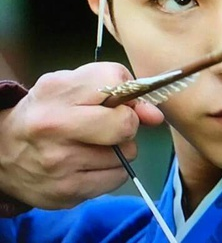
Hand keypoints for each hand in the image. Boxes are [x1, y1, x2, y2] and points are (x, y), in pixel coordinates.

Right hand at [0, 62, 163, 209]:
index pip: (116, 82)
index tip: (119, 100)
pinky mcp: (66, 191)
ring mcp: (60, 163)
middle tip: (113, 126)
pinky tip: (92, 163)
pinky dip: (112, 170)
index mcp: (57, 92)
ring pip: (126, 154)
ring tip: (96, 145)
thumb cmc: (47, 112)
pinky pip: (117, 178)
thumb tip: (155, 115)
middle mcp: (55, 127)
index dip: (127, 92)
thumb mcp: (73, 87)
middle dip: (127, 124)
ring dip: (120, 149)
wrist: (3, 152)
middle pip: (125, 124)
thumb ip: (118, 88)